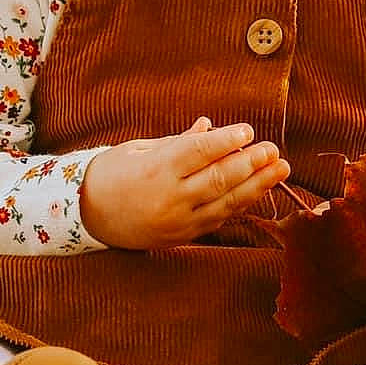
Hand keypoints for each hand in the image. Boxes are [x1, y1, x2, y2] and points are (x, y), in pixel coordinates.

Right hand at [79, 116, 290, 249]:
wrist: (86, 215)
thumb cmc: (112, 173)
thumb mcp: (141, 149)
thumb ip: (179, 142)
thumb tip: (210, 127)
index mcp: (155, 169)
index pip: (198, 152)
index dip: (226, 141)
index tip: (248, 130)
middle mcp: (168, 198)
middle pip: (218, 180)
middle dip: (250, 164)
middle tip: (275, 151)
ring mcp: (176, 221)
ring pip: (224, 204)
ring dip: (256, 186)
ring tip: (279, 170)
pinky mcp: (181, 237)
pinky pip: (217, 220)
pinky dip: (239, 204)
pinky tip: (257, 190)